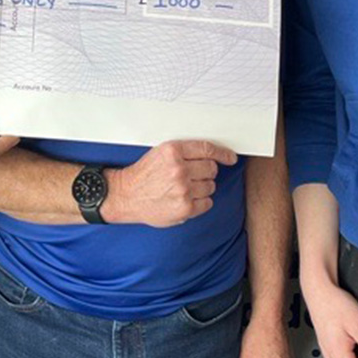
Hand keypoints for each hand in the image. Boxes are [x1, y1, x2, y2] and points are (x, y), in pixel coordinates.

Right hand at [104, 139, 236, 227]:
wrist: (126, 195)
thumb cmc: (144, 174)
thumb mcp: (160, 153)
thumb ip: (184, 152)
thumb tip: (212, 155)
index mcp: (173, 151)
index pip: (207, 150)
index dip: (223, 154)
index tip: (230, 157)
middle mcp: (179, 169)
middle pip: (211, 168)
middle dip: (205, 172)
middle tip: (192, 175)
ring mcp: (183, 190)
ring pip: (210, 186)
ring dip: (202, 187)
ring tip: (184, 188)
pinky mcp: (185, 208)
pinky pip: (207, 203)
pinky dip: (200, 202)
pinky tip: (186, 199)